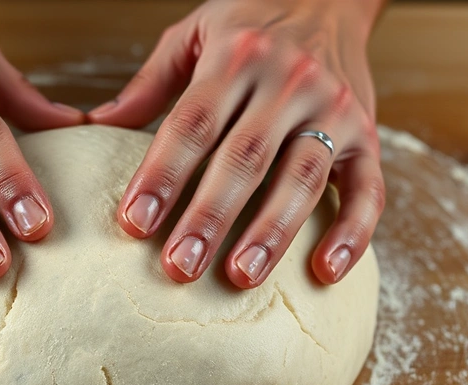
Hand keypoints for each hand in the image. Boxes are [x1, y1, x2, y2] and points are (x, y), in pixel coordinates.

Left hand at [89, 0, 385, 287]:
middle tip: (179, 268)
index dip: (163, 174)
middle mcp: (289, 82)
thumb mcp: (196, 33)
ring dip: (272, 232)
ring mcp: (333, 109)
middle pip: (245, 157)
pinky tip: (325, 272)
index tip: (134, 223)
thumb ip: (151, 83)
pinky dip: (353, 233)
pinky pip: (369, 189)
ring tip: (240, 276)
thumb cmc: (253, 21)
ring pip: (303, 177)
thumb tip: (98, 125)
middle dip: (210, 216)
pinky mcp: (367, 136)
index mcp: (237, 57)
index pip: (193, 122)